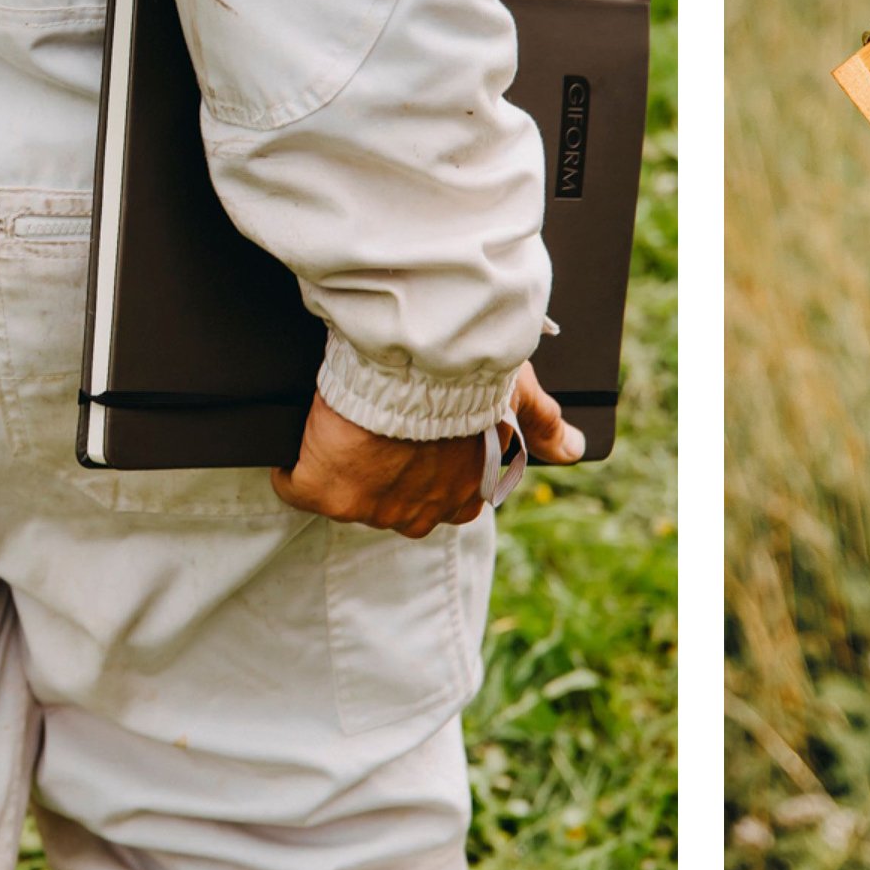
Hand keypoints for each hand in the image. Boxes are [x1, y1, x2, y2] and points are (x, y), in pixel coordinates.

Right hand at [271, 365, 582, 535]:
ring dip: (340, 463)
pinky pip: (296, 485)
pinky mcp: (325, 491)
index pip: (440, 496)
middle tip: (375, 422)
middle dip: (380, 468)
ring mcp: (370, 507)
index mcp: (467, 495)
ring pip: (345, 494)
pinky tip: (300, 439)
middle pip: (388, 501)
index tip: (411, 433)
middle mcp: (419, 514)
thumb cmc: (473, 372)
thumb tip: (576, 449)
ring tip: (341, 420)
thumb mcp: (518, 397)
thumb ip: (543, 424)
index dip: (421, 461)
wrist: (420, 355)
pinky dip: (293, 465)